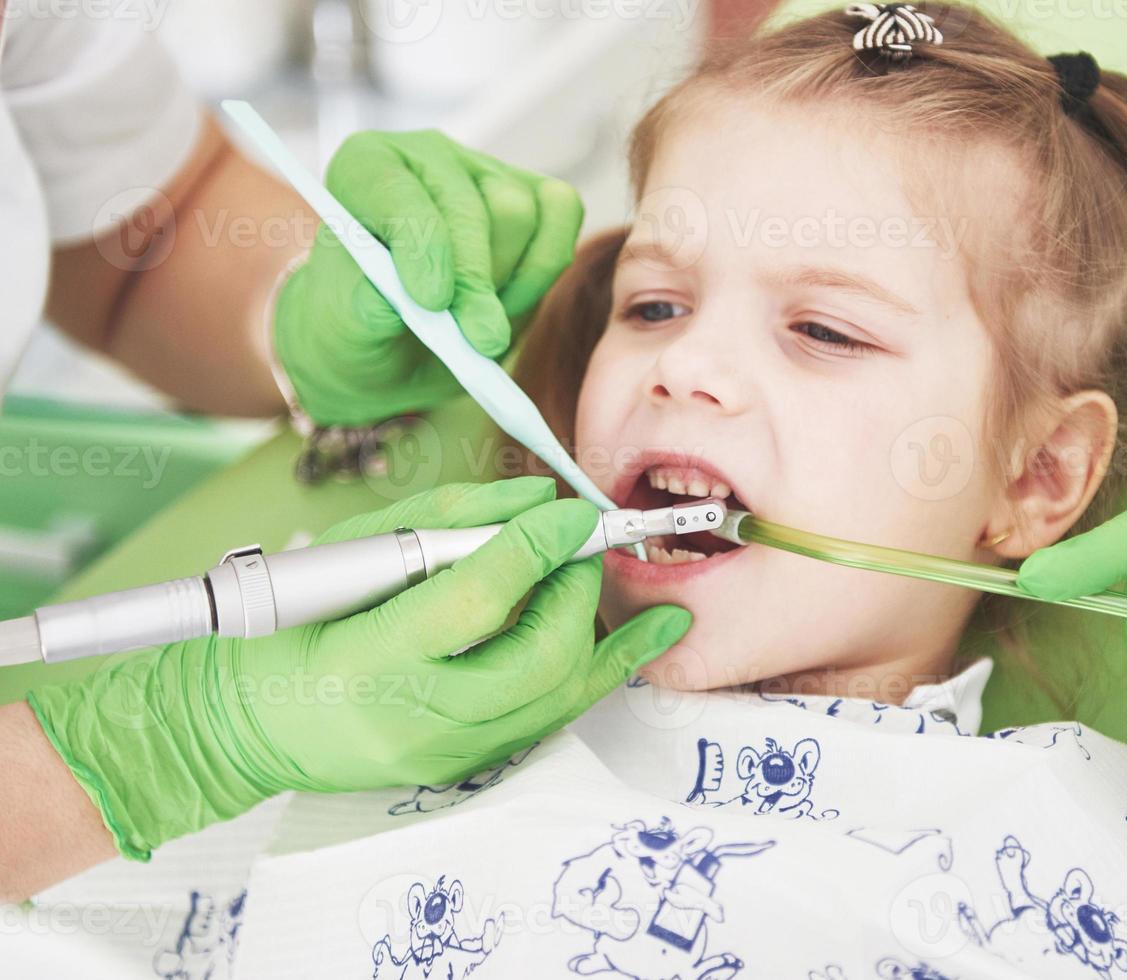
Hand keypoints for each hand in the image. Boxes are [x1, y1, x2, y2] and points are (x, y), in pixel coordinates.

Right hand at [26, 478, 687, 859]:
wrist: (246, 723)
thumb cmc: (294, 622)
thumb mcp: (355, 550)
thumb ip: (448, 517)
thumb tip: (536, 497)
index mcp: (369, 654)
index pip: (474, 598)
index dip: (535, 548)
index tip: (570, 513)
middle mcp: (412, 717)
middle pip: (535, 657)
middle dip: (576, 593)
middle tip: (582, 549)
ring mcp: (442, 754)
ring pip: (556, 698)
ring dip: (601, 636)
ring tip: (628, 593)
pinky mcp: (463, 769)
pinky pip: (547, 720)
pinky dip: (590, 673)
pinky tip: (635, 644)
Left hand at [274, 130, 584, 425]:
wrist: (397, 344)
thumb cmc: (364, 327)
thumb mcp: (348, 330)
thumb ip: (363, 313)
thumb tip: (386, 303)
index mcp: (366, 169)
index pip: (399, 193)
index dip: (421, 245)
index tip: (431, 302)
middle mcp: (428, 159)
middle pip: (472, 204)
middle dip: (477, 278)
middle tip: (479, 340)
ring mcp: (486, 173)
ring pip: (519, 214)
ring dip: (507, 280)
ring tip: (478, 323)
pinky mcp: (534, 197)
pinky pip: (561, 214)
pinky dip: (543, 268)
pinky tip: (512, 303)